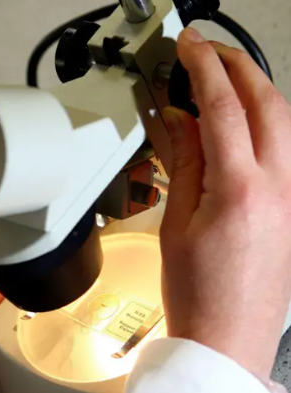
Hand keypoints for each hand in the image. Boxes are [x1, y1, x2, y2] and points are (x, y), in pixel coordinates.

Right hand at [160, 27, 290, 377]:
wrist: (227, 337)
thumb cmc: (198, 294)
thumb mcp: (176, 223)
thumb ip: (185, 164)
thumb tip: (180, 122)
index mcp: (241, 191)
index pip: (223, 107)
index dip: (203, 67)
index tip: (190, 46)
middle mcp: (281, 189)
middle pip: (269, 102)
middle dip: (239, 66)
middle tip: (209, 51)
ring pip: (287, 122)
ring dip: (258, 91)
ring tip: (225, 81)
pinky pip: (290, 151)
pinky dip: (268, 125)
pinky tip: (245, 127)